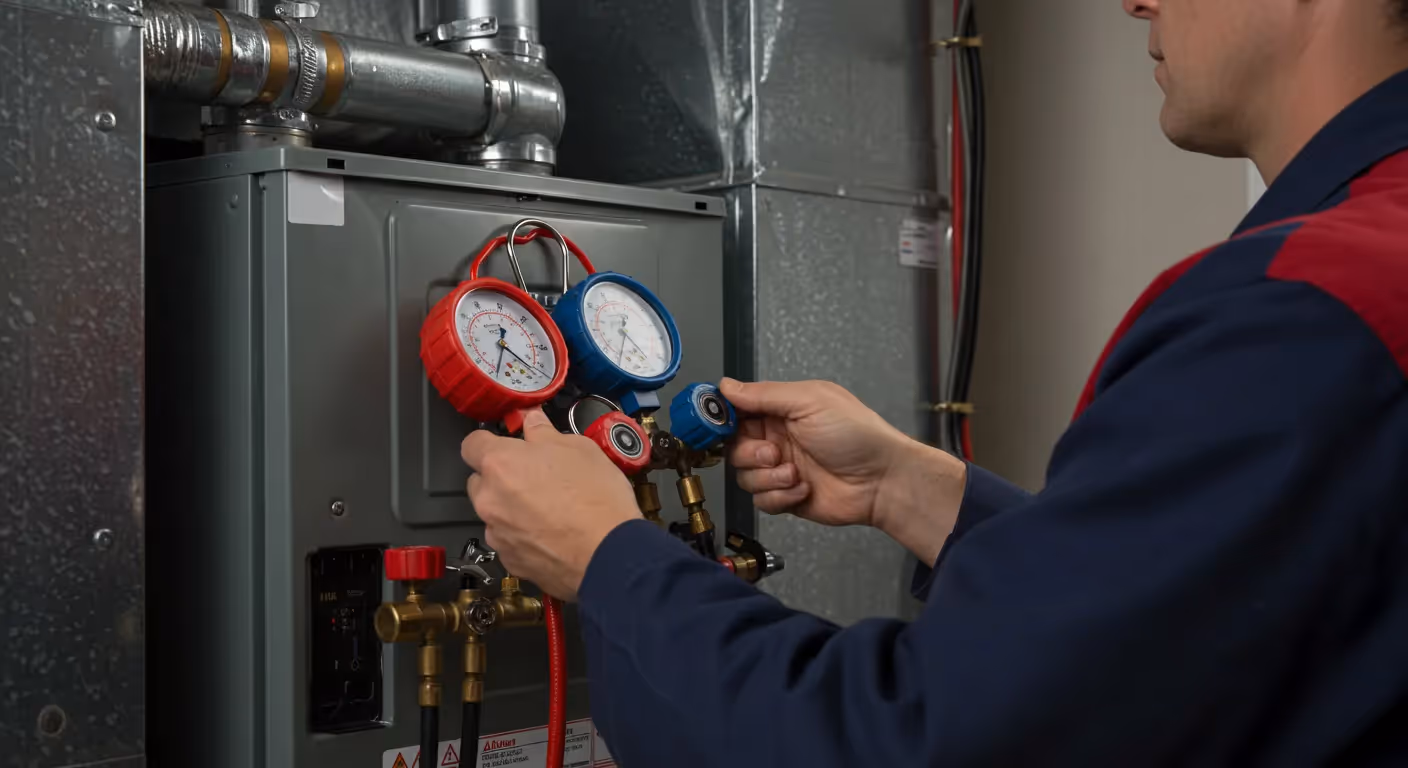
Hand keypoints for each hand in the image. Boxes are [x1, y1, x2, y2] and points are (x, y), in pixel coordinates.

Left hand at [461, 409, 640, 600]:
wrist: (609, 554)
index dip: (489, 441)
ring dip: (512, 508)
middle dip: (500, 477)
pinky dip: (523, 536)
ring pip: (494, 513)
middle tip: (535, 476)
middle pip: (480, 481)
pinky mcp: (510, 561)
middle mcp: (489, 499)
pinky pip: (508, 541)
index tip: (506, 444)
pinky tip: (552, 533)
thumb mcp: (580, 449)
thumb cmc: (596, 499)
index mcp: (501, 463)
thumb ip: (545, 433)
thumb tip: (534, 424)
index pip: (472, 444)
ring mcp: (497, 533)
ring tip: (549, 509)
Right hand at [721, 378, 965, 563]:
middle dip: (750, 453)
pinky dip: (780, 497)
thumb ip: (764, 395)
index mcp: (781, 409)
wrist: (882, 481)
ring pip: (744, 476)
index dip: (721, 418)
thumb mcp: (809, 402)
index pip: (736, 410)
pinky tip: (803, 489)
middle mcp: (777, 438)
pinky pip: (761, 500)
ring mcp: (780, 468)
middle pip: (733, 447)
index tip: (713, 425)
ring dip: (768, 477)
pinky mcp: (786, 497)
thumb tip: (727, 385)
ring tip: (795, 473)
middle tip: (774, 453)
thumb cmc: (856, 435)